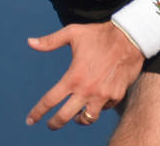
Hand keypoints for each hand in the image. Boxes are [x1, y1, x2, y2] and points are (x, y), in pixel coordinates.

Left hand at [25, 21, 143, 129]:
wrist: (129, 38)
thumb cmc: (99, 34)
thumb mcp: (73, 33)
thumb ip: (50, 41)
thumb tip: (29, 42)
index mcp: (73, 77)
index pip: (50, 100)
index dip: (38, 112)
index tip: (30, 120)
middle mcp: (87, 90)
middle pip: (65, 116)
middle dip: (54, 123)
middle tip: (50, 125)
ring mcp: (103, 95)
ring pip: (86, 119)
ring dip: (78, 119)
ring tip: (74, 117)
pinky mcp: (116, 96)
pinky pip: (104, 108)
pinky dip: (97, 107)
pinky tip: (95, 102)